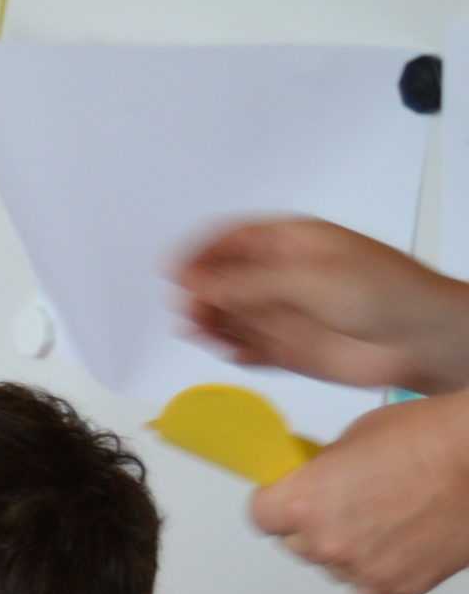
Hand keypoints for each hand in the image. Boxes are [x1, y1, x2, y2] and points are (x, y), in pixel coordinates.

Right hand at [174, 218, 468, 396]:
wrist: (421, 340)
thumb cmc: (386, 293)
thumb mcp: (306, 278)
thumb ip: (245, 283)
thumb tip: (193, 280)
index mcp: (290, 243)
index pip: (230, 240)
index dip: (198, 253)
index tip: (173, 273)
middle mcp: (283, 276)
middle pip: (222, 280)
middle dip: (200, 294)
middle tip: (189, 311)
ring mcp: (284, 313)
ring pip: (229, 316)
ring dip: (210, 324)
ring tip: (202, 334)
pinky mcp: (288, 349)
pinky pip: (246, 349)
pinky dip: (234, 352)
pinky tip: (234, 353)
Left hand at [250, 389, 468, 593]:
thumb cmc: (432, 438)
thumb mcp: (354, 438)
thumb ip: (319, 471)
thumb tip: (308, 482)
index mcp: (306, 502)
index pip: (261, 516)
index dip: (276, 503)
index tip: (288, 496)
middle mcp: (327, 543)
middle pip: (294, 543)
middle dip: (311, 524)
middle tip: (346, 502)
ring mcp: (360, 570)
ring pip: (331, 564)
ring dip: (346, 546)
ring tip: (387, 517)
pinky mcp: (392, 588)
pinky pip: (365, 581)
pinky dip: (377, 564)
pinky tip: (403, 536)